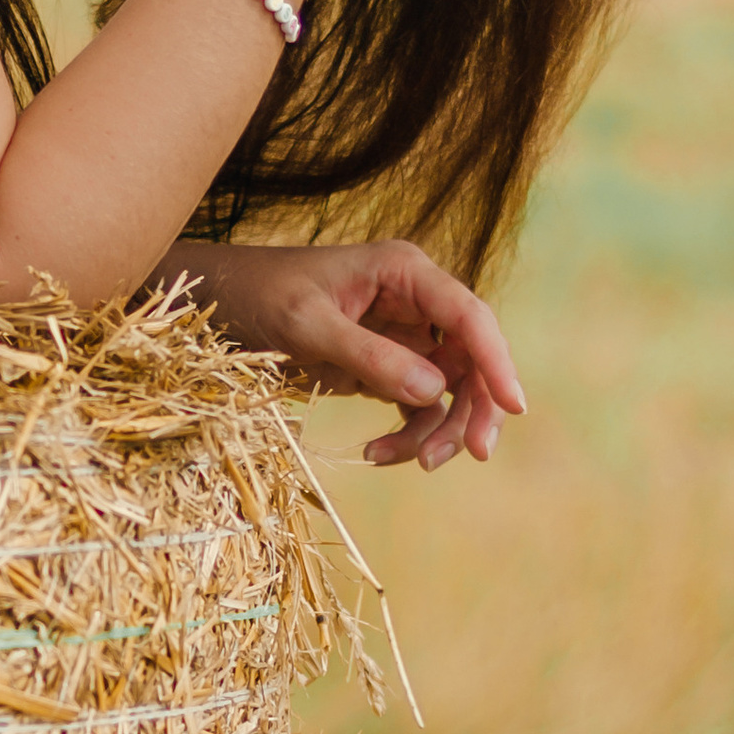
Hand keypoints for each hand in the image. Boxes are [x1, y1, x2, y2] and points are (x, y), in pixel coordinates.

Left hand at [176, 238, 526, 470]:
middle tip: (469, 453)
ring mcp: (405, 337)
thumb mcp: (308, 324)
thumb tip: (433, 390)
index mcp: (406, 271)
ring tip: (404, 461)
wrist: (220, 304)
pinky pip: (419, 407)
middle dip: (473, 407)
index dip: (497, 360)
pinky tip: (375, 453)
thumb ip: (368, 354)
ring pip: (450, 391)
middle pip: (472, 359)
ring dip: (438, 431)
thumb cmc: (260, 296)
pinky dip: (408, 436)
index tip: (513, 405)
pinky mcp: (388, 368)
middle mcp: (416, 302)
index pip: (469, 316)